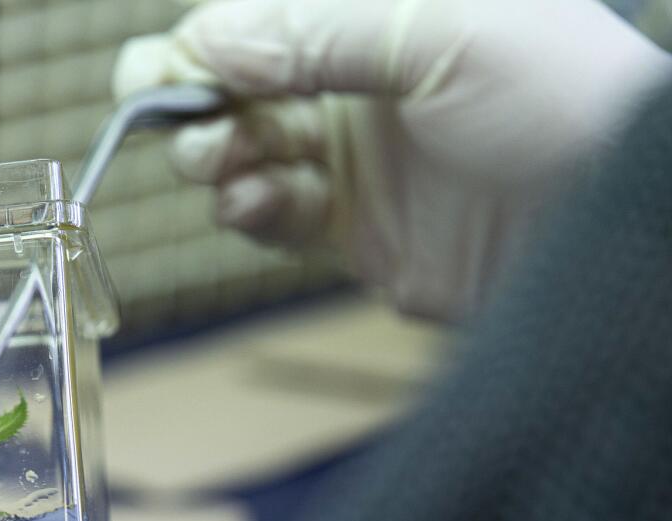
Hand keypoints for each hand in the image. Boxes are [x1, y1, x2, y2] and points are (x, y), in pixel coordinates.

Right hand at [114, 0, 671, 318]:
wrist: (615, 232)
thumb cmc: (561, 103)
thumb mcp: (445, 36)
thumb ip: (320, 33)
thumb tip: (210, 43)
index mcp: (375, 20)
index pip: (257, 20)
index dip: (202, 44)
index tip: (172, 74)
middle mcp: (353, 85)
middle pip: (232, 86)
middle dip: (195, 102)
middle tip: (190, 124)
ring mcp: (349, 160)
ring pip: (240, 152)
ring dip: (215, 157)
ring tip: (227, 165)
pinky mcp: (350, 231)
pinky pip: (269, 216)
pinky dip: (246, 208)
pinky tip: (255, 202)